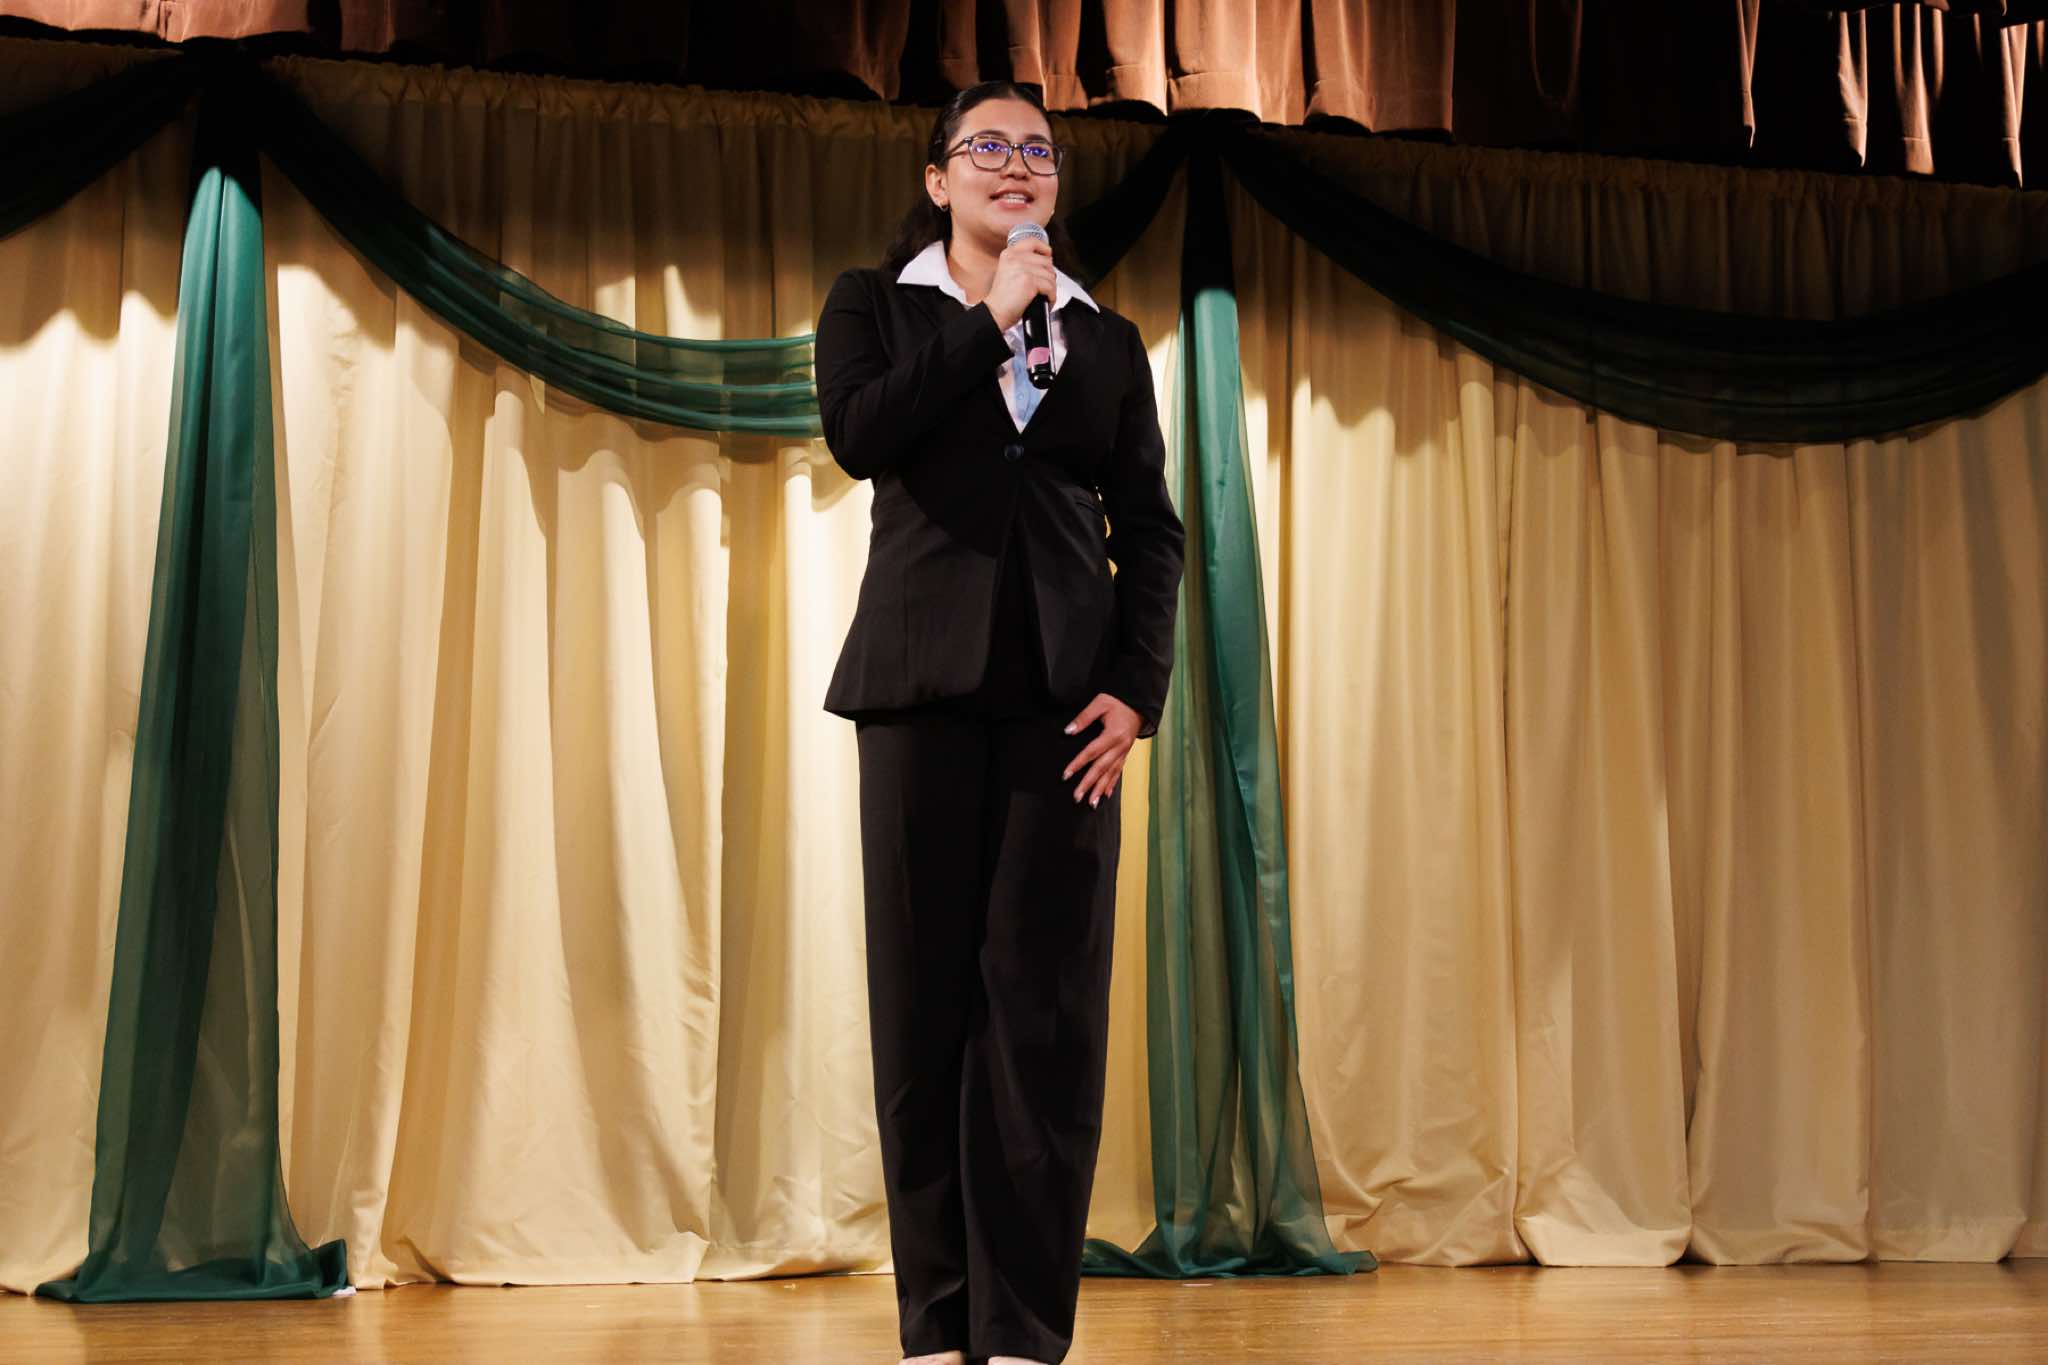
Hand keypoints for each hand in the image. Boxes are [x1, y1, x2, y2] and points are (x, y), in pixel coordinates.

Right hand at [985, 234, 1055, 331]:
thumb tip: (1045, 262)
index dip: (1044, 249)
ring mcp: (1022, 268)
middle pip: (1046, 261)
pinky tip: (1045, 301)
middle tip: (1044, 286)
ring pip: (1050, 275)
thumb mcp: (1008, 272)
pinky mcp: (1029, 281)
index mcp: (1009, 254)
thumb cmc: (1002, 298)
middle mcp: (1015, 258)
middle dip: (1048, 275)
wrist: (994, 312)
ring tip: (1044, 296)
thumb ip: (1022, 263)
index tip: (1048, 255)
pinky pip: (1050, 287)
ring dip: (1050, 288)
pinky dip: (1051, 297)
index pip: (1033, 242)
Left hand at [1061, 693, 1140, 807]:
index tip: (1066, 775)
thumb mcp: (1100, 703)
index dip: (1078, 764)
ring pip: (1111, 774)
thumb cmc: (1117, 702)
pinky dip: (1111, 784)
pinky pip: (1118, 771)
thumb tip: (1068, 731)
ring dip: (1100, 789)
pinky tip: (1105, 795)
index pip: (1092, 752)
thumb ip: (1084, 718)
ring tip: (1091, 803)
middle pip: (1101, 768)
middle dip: (1088, 784)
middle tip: (1076, 797)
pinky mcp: (1125, 754)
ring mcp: (1124, 752)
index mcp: (1113, 734)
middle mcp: (1120, 746)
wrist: (1138, 704)